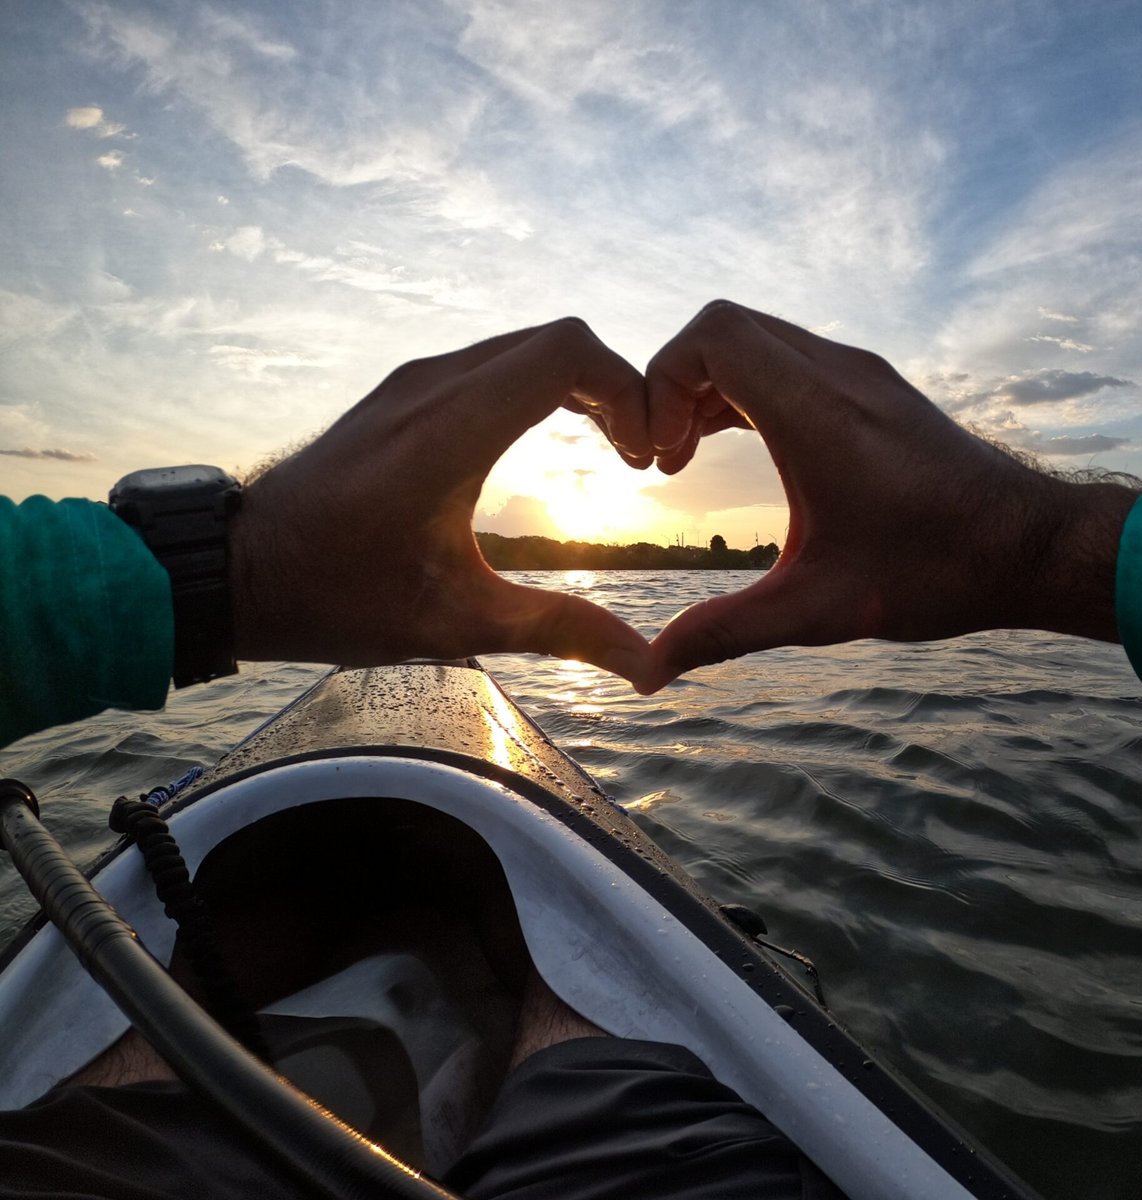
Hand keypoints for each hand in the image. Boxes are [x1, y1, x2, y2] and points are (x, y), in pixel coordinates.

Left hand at [230, 318, 652, 682]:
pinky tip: (553, 442)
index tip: (644, 454)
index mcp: (449, 431)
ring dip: (579, 386)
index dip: (627, 388)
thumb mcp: (458, 623)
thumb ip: (560, 630)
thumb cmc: (337, 597)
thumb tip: (646, 665)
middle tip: (639, 456)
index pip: (566, 352)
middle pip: (556, 340)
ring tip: (609, 450)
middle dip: (615, 388)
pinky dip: (539, 387)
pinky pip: (491, 362)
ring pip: (523, 346)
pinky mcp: (401, 393)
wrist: (236, 572)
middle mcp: (431, 388)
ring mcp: (412, 384)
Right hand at [639, 301, 1137, 691]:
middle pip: (726, 326)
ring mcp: (862, 375)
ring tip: (690, 458)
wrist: (1031, 548)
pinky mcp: (877, 389)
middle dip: (676, 383)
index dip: (663, 382)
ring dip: (711, 386)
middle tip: (667, 460)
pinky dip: (749, 388)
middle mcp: (840, 375)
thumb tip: (649, 670)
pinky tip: (741, 447)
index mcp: (818, 412)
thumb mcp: (821, 610)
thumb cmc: (937, 572)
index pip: (713, 335)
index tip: (664, 460)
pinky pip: (791, 358)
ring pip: (759, 339)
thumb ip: (727, 631)